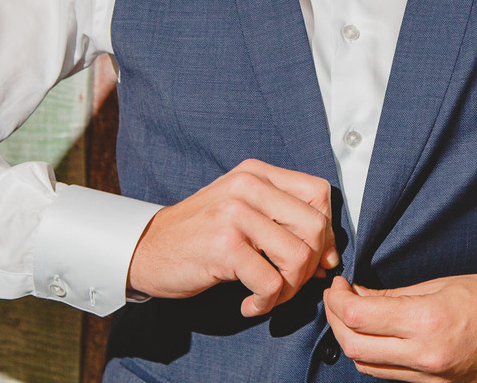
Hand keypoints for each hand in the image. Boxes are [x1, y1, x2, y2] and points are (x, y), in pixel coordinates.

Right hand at [128, 159, 339, 317]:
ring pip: (298, 257)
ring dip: (290, 289)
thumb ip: (284, 221)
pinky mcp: (224, 246)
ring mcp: (234, 214)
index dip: (327, 230)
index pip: (319, 193)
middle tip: (289, 283)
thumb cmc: (200, 234)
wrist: (146, 250)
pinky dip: (266, 303)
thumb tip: (330, 256)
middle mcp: (247, 186)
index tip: (316, 257)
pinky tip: (250, 304)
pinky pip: (271, 283)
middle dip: (311, 265)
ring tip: (269, 296)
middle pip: (315, 226)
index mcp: (256, 173)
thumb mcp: (242, 211)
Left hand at [323, 272, 476, 382]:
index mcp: (428, 323)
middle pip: (354, 346)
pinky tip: (376, 333)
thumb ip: (395, 295)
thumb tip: (359, 295)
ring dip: (351, 339)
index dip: (337, 299)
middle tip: (338, 296)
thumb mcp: (443, 283)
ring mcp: (432, 377)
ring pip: (367, 365)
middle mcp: (426, 356)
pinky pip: (391, 374)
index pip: (358, 318)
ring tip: (353, 312)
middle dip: (335, 319)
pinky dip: (374, 354)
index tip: (338, 284)